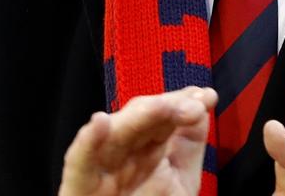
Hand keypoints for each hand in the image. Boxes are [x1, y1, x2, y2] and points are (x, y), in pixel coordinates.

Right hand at [58, 86, 216, 195]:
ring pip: (114, 133)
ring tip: (162, 107)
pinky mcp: (78, 187)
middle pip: (138, 118)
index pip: (161, 115)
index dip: (182, 102)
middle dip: (165, 107)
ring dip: (138, 117)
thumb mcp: (182, 181)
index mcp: (146, 148)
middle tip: (193, 107)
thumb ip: (190, 142)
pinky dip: (88, 142)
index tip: (206, 98)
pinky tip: (99, 123)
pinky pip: (79, 162)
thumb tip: (203, 98)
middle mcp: (122, 153)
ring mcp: (100, 168)